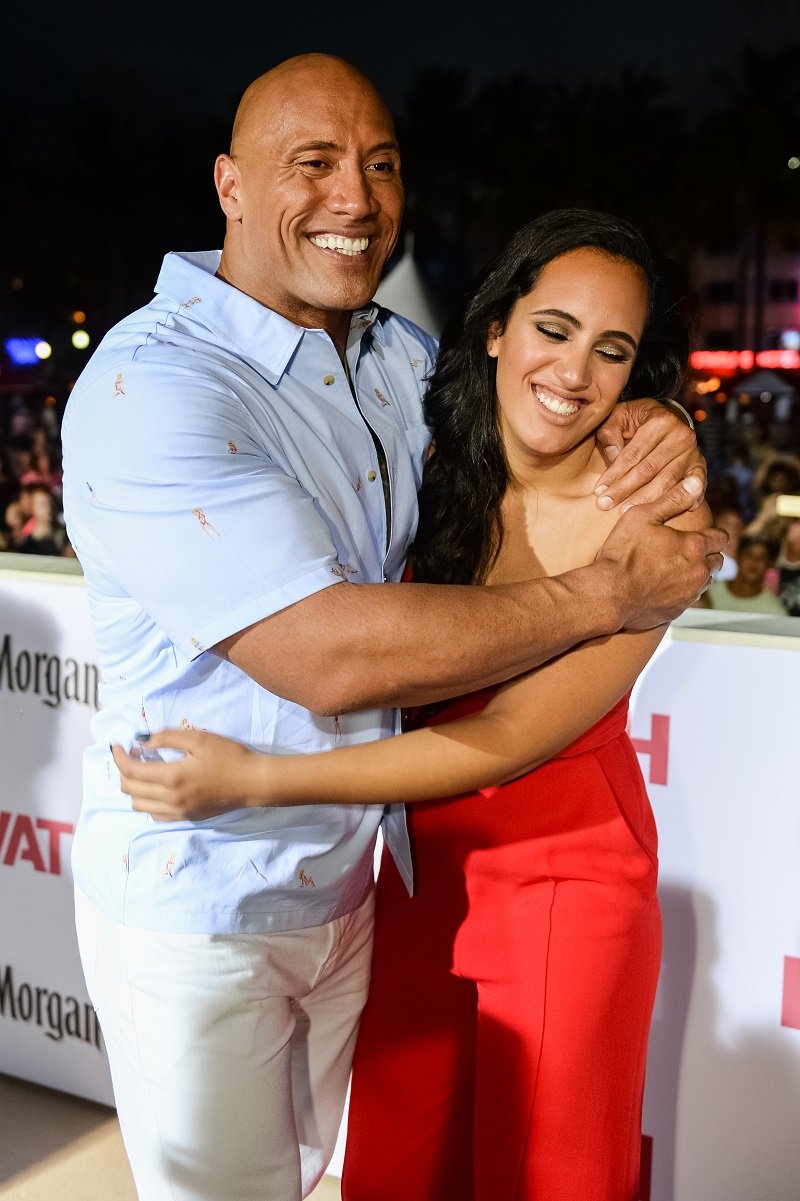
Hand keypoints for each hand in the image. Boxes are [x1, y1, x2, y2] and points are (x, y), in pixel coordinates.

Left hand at [112, 730, 262, 820]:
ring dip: (133, 787)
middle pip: (129, 789)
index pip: (130, 770)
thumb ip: (167, 738)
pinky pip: (155, 815)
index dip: (118, 756)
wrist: (253, 782)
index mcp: (171, 778)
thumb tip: (142, 741)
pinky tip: (157, 788)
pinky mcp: (186, 818)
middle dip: (122, 770)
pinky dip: (147, 801)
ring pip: (138, 805)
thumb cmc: (229, 756)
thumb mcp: (199, 738)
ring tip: (142, 770)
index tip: (117, 745)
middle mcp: (170, 799)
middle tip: (130, 754)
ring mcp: (178, 812)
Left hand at [595, 398, 705, 509]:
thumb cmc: (638, 419)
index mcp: (660, 421)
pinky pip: (694, 487)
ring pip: (668, 481)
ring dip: (646, 500)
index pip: (633, 454)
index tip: (599, 491)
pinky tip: (669, 512)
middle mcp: (680, 436)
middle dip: (625, 490)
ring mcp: (693, 452)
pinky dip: (684, 500)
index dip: (614, 474)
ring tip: (627, 512)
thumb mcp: (620, 416)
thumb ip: (610, 433)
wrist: (668, 416)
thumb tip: (612, 456)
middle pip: (649, 470)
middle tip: (605, 504)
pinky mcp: (700, 466)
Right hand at [597, 477, 727, 629]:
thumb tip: (696, 482)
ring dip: (696, 574)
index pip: (721, 538)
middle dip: (707, 555)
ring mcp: (689, 595)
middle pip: (717, 562)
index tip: (704, 533)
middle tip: (687, 550)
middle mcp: (699, 572)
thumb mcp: (642, 517)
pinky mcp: (677, 611)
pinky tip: (662, 586)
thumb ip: (672, 499)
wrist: (608, 595)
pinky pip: (687, 599)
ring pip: (704, 582)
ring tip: (674, 568)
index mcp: (694, 547)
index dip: (713, 534)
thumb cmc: (622, 553)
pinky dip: (680, 592)